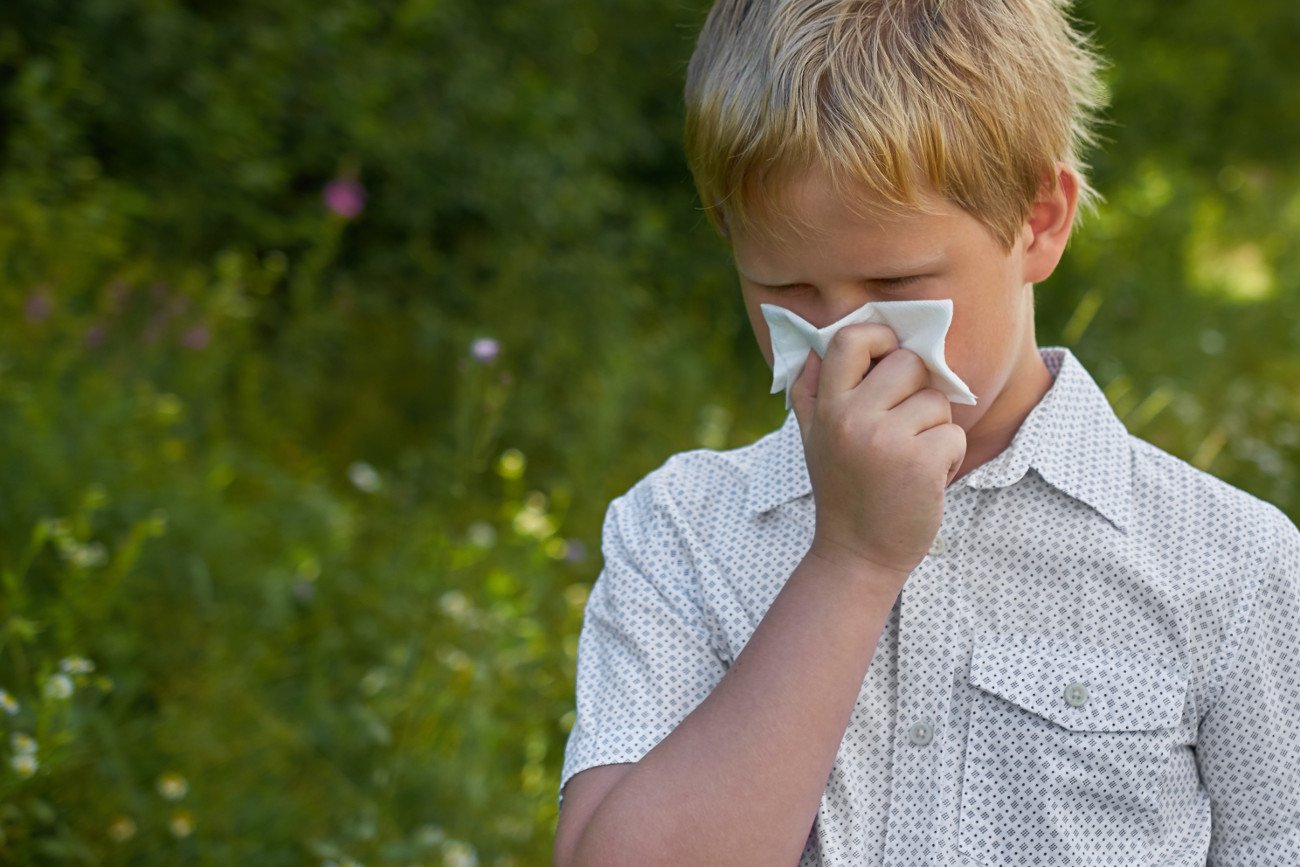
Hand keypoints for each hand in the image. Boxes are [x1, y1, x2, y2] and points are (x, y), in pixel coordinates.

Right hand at [790, 323, 966, 584]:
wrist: (857, 553)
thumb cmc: (842, 490)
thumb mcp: (814, 439)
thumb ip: (810, 392)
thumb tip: (814, 346)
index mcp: (827, 406)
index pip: (851, 339)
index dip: (880, 338)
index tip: (890, 359)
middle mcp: (852, 417)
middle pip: (908, 363)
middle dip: (918, 390)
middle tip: (905, 425)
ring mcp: (887, 440)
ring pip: (937, 401)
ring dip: (936, 429)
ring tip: (912, 459)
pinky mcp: (921, 463)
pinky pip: (954, 433)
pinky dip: (949, 457)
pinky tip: (926, 479)